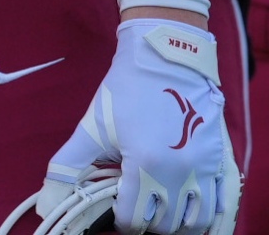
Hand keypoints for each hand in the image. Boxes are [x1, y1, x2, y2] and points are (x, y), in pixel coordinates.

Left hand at [44, 19, 231, 234]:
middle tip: (138, 205)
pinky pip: (222, 200)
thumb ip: (66, 167)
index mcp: (146, 166)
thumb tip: (46, 202)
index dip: (120, 220)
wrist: (167, 50)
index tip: (116, 206)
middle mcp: (179, 171)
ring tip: (163, 206)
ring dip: (177, 220)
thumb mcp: (92, 127)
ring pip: (196, 220)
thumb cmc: (128, 87)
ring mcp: (204, 164)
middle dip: (148, 222)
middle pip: (164, 225)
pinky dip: (207, 211)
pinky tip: (192, 206)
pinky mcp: (220, 155)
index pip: (133, 221)